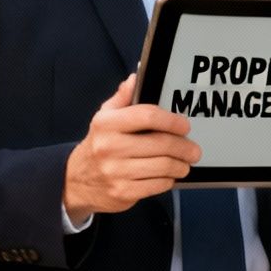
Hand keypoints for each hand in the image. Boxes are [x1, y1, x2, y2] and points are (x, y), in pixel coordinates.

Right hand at [63, 75, 200, 220]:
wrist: (76, 180)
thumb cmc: (100, 144)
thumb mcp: (105, 118)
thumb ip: (123, 98)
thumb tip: (136, 78)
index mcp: (106, 124)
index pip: (147, 116)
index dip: (172, 120)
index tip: (185, 125)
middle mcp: (109, 146)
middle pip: (162, 143)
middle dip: (185, 147)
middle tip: (194, 150)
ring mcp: (115, 171)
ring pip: (164, 166)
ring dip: (181, 165)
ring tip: (184, 163)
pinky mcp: (122, 192)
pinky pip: (158, 185)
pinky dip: (169, 180)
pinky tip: (167, 175)